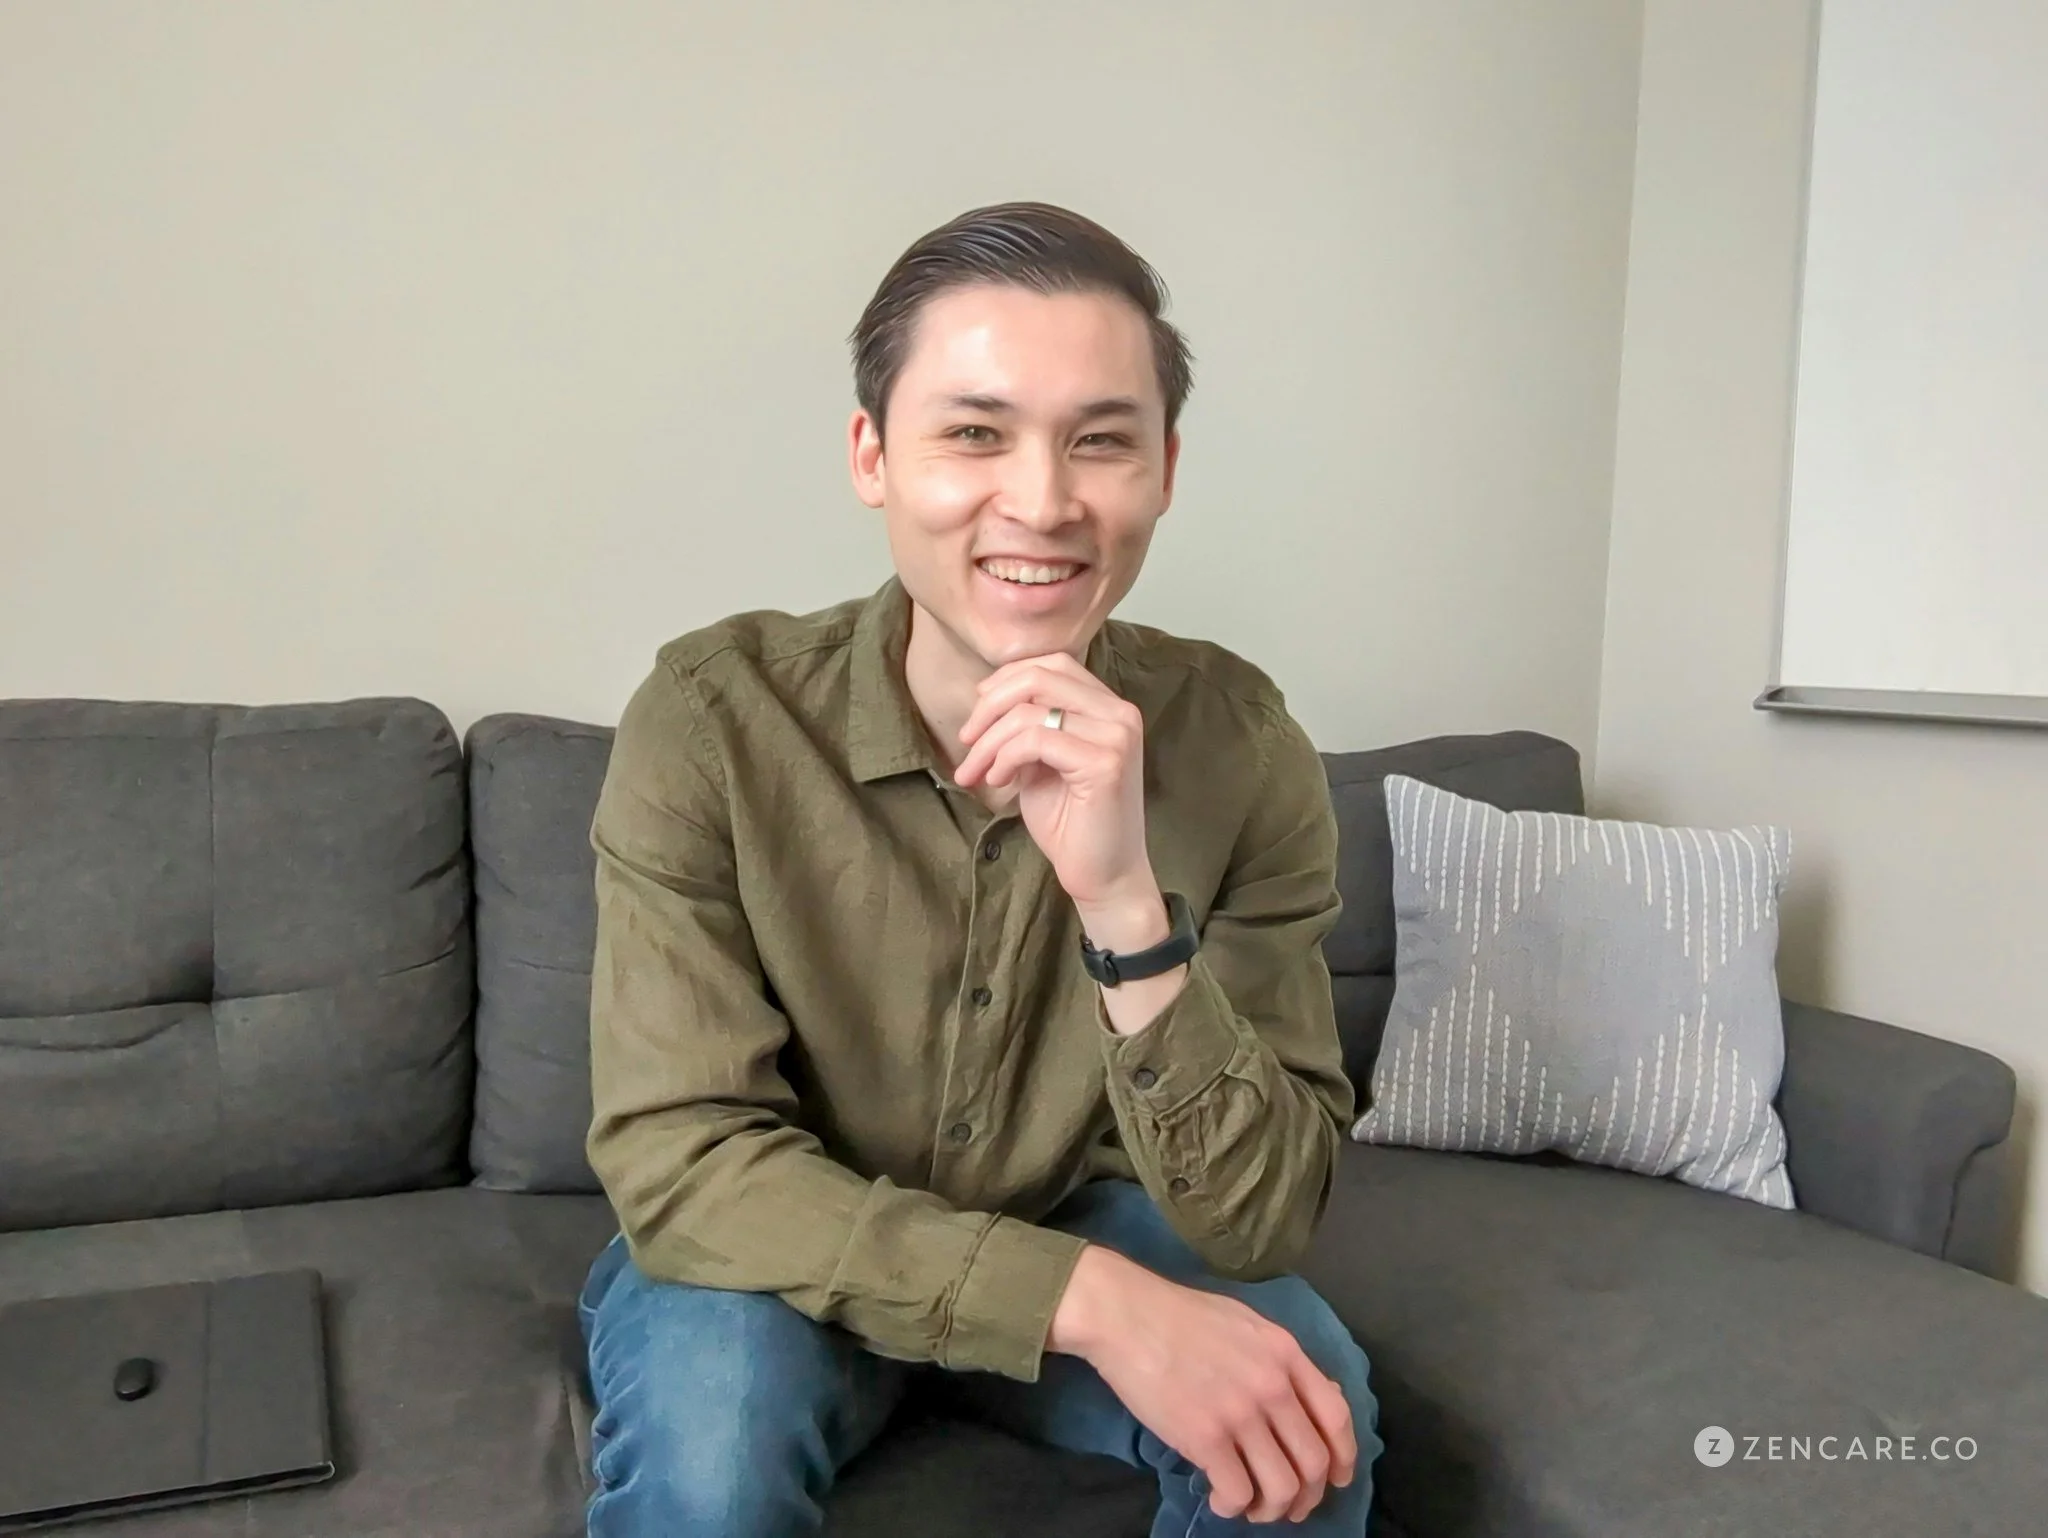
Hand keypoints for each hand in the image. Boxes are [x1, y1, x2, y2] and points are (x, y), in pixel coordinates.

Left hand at [954, 653, 1151, 910]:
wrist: (1103, 875)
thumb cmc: (1071, 822)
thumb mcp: (1042, 761)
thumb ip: (1028, 724)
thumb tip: (986, 697)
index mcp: (1108, 706)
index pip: (1052, 663)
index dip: (1006, 680)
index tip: (977, 714)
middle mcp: (1119, 712)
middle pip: (1038, 677)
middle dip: (989, 707)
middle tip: (966, 741)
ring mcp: (1117, 735)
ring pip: (1030, 711)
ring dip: (989, 741)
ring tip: (977, 772)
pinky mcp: (1105, 763)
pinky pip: (1035, 740)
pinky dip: (1004, 758)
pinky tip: (999, 782)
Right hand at [1047, 1246, 1357, 1523]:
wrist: (1128, 1315)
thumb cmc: (1181, 1315)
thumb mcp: (1247, 1324)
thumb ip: (1280, 1359)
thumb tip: (1307, 1396)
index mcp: (1286, 1354)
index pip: (1337, 1416)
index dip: (1344, 1457)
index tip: (1336, 1479)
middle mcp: (1273, 1386)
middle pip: (1314, 1462)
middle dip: (1307, 1496)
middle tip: (1289, 1506)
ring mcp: (1241, 1413)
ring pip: (1283, 1487)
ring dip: (1272, 1509)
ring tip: (1253, 1507)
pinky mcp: (1205, 1437)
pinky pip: (1238, 1492)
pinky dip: (1233, 1507)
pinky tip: (1219, 1499)